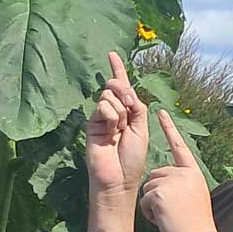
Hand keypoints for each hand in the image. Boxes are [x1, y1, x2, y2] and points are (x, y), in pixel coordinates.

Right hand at [86, 51, 148, 200]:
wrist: (119, 177)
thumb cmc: (132, 157)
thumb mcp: (141, 127)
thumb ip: (136, 106)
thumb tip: (125, 90)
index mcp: (126, 112)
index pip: (121, 86)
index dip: (118, 69)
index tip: (111, 53)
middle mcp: (112, 112)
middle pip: (115, 86)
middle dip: (124, 90)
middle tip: (130, 105)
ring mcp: (101, 117)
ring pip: (110, 96)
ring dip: (120, 111)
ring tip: (119, 131)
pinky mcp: (91, 123)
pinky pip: (103, 107)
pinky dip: (112, 116)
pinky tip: (111, 132)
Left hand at [140, 109, 218, 231]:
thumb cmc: (195, 226)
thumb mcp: (193, 197)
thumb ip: (181, 183)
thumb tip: (162, 179)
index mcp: (193, 172)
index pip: (178, 146)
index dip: (169, 128)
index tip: (160, 111)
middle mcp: (183, 173)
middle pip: (155, 174)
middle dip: (155, 193)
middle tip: (172, 211)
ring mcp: (172, 181)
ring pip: (148, 187)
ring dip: (152, 204)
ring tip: (169, 216)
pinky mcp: (159, 192)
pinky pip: (144, 199)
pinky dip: (149, 213)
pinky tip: (163, 220)